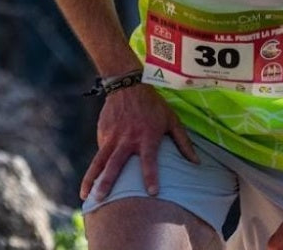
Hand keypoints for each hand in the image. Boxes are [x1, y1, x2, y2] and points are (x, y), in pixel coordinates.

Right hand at [79, 83, 198, 199]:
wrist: (128, 84)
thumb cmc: (154, 105)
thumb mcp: (172, 120)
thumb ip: (183, 142)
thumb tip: (196, 162)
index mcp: (146, 136)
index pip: (149, 160)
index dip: (151, 176)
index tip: (152, 193)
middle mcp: (127, 138)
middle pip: (115, 163)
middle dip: (107, 182)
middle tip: (101, 198)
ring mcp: (112, 136)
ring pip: (99, 160)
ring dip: (91, 178)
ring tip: (86, 196)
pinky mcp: (102, 132)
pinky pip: (100, 151)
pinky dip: (97, 165)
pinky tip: (93, 178)